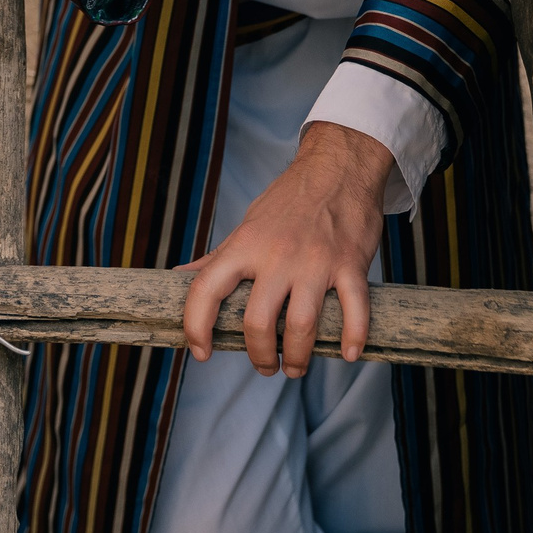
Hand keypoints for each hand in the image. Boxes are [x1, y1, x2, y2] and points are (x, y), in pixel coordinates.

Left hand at [176, 122, 390, 376]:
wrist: (338, 166)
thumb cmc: (290, 199)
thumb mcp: (248, 224)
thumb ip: (218, 257)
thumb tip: (179, 277)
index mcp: (245, 245)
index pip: (206, 290)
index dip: (196, 327)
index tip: (201, 351)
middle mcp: (277, 255)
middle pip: (258, 322)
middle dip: (259, 355)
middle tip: (265, 366)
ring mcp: (316, 261)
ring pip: (301, 326)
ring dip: (298, 357)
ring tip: (295, 366)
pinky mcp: (350, 264)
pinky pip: (353, 310)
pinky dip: (352, 338)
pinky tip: (348, 353)